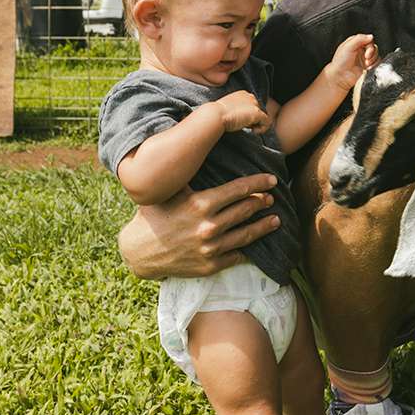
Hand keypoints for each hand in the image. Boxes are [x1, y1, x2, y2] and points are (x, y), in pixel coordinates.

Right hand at [117, 173, 280, 278]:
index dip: (258, 183)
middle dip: (262, 202)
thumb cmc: (154, 216)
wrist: (139, 252)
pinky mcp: (210, 265)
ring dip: (264, 226)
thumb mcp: (170, 192)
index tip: (272, 180)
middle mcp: (208, 226)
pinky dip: (250, 249)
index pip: (239, 190)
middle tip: (272, 198)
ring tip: (276, 220)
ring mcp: (211, 248)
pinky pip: (237, 255)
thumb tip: (203, 149)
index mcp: (200, 204)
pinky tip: (258, 244)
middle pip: (246, 210)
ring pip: (247, 234)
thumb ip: (188, 176)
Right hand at [214, 90, 269, 133]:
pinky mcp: (257, 112)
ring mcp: (254, 104)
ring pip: (262, 116)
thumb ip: (237, 110)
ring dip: (257, 124)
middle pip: (258, 110)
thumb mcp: (228, 108)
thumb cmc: (218, 114)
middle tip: (244, 126)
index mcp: (243, 94)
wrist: (216, 115)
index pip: (251, 105)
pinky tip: (253, 131)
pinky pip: (266, 122)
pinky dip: (262, 129)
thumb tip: (243, 120)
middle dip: (253, 119)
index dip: (248, 114)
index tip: (241, 121)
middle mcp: (250, 96)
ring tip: (248, 129)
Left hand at [325, 33, 377, 90]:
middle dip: (372, 52)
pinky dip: (374, 65)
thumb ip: (359, 39)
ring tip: (366, 64)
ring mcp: (364, 59)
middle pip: (373, 47)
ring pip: (376, 55)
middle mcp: (360, 50)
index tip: (367, 50)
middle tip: (366, 58)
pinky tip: (368, 68)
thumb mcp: (348, 46)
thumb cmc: (340, 63)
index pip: (367, 39)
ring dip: (373, 60)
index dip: (369, 44)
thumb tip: (370, 36)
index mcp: (354, 43)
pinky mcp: (367, 67)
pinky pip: (376, 64)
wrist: (340, 77)